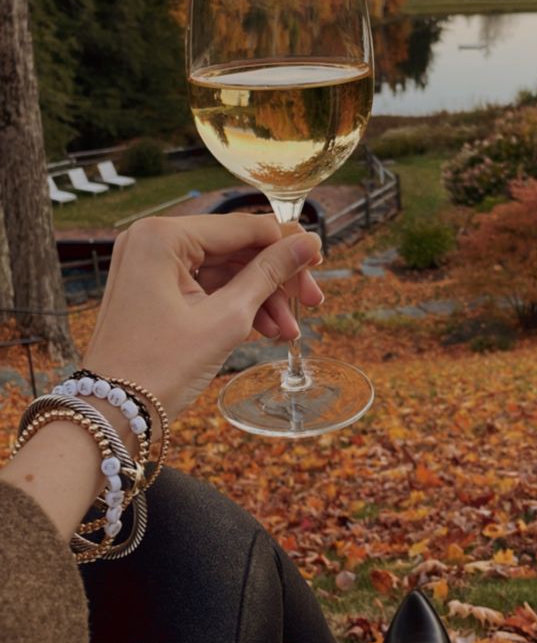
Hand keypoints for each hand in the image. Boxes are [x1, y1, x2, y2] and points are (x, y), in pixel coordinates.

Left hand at [83, 213, 322, 420]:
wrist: (111, 415)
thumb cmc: (159, 368)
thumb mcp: (226, 319)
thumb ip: (269, 275)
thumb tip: (309, 242)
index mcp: (162, 236)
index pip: (241, 227)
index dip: (286, 243)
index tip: (321, 258)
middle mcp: (151, 240)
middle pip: (234, 248)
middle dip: (274, 279)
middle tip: (312, 301)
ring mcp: (149, 265)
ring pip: (223, 270)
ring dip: (260, 298)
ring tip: (289, 332)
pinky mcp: (152, 289)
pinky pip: (205, 286)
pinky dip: (235, 306)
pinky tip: (267, 330)